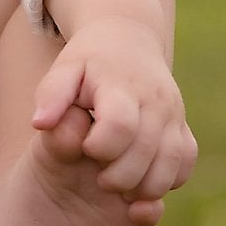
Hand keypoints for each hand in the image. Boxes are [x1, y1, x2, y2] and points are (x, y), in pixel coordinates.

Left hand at [31, 16, 197, 205]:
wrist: (129, 39)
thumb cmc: (89, 61)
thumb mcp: (65, 69)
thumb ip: (51, 95)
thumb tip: (39, 123)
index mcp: (122, 85)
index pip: (120, 125)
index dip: (100, 147)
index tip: (86, 148)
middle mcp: (154, 99)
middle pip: (145, 151)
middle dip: (119, 176)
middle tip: (100, 175)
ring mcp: (173, 113)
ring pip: (170, 163)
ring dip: (145, 186)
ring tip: (121, 185)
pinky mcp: (183, 126)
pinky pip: (185, 162)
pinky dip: (167, 179)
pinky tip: (143, 177)